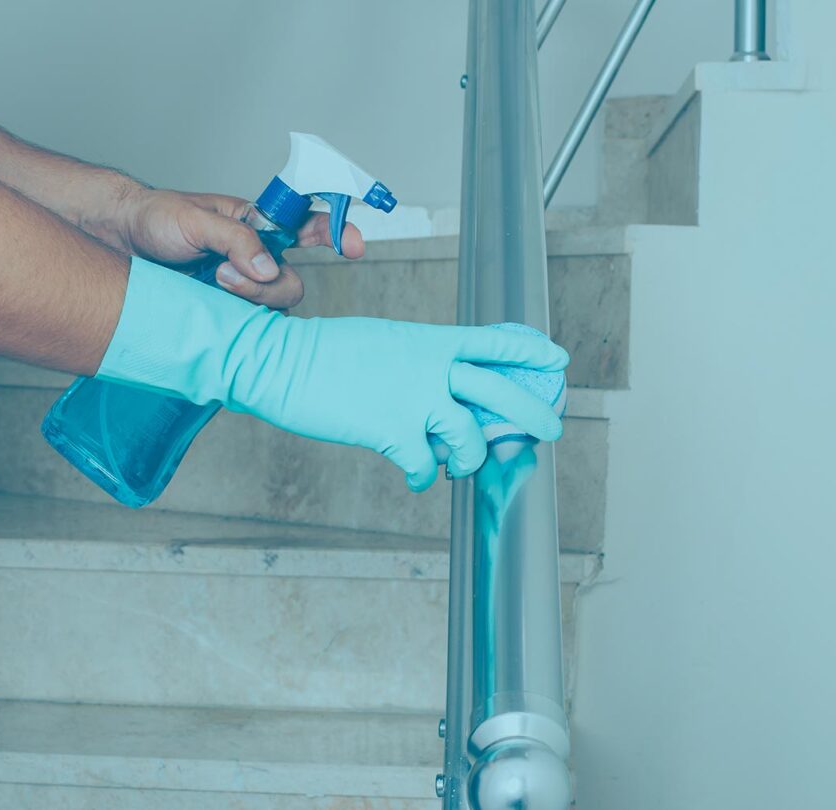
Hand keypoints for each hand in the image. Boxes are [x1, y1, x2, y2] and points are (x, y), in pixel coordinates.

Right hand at [100, 259, 569, 492]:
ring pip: (469, 438)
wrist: (280, 363)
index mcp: (428, 340)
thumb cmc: (322, 354)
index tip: (556, 358)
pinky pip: (426, 465)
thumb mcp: (380, 342)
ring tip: (460, 466)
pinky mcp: (392, 431)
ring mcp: (413, 399)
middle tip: (549, 430)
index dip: (528, 350)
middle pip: (499, 390)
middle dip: (531, 413)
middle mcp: (430, 367)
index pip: (491, 342)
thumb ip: (417, 362)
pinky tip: (417, 476)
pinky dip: (425, 475)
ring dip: (471, 458)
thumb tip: (438, 389)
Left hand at [114, 187, 364, 308]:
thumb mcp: (194, 220)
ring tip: (211, 283)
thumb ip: (236, 240)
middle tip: (225, 275)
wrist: (117, 241)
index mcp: (256, 224)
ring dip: (246, 301)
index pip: (307, 225)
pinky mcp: (224, 310)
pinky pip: (248, 325)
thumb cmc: (155, 219)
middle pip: (290, 282)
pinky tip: (214, 310)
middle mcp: (255, 256)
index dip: (336, 233)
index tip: (352, 246)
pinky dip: (236, 322)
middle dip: (266, 286)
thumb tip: (268, 268)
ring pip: (271, 307)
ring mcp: (240, 285)